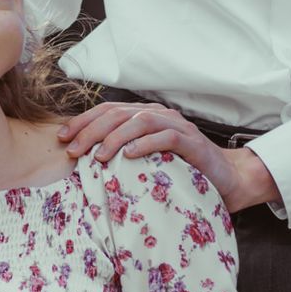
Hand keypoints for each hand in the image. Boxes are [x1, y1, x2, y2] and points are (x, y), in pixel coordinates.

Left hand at [58, 100, 277, 213]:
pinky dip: (145, 144)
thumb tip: (86, 161)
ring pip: (139, 121)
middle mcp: (160, 116)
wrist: (228, 180)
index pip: (108, 111)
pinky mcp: (192, 142)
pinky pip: (166, 137)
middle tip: (73, 150)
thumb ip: (124, 156)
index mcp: (146, 116)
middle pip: (118, 114)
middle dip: (91, 130)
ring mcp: (177, 127)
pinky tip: (129, 156)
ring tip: (98, 156)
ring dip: (115, 138)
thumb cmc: (184, 173)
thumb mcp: (147, 163)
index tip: (62, 138)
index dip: (83, 122)